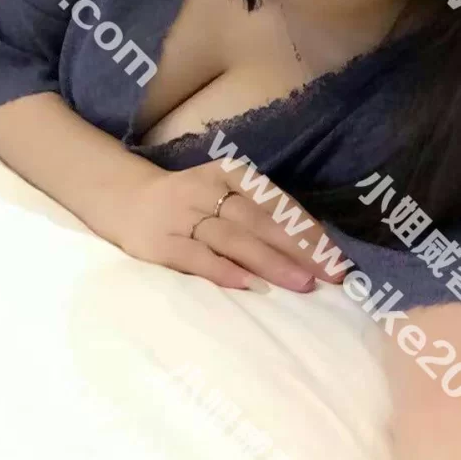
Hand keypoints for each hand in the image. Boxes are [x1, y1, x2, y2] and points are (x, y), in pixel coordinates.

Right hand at [107, 158, 348, 291]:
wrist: (126, 200)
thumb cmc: (190, 202)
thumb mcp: (223, 193)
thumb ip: (259, 214)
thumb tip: (314, 249)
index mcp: (228, 173)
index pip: (275, 201)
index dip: (306, 228)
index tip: (335, 256)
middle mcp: (206, 189)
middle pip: (259, 220)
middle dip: (298, 248)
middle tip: (329, 274)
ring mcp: (182, 215)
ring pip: (233, 239)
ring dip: (270, 262)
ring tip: (301, 284)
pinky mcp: (161, 243)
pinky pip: (197, 258)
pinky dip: (224, 271)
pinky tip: (251, 286)